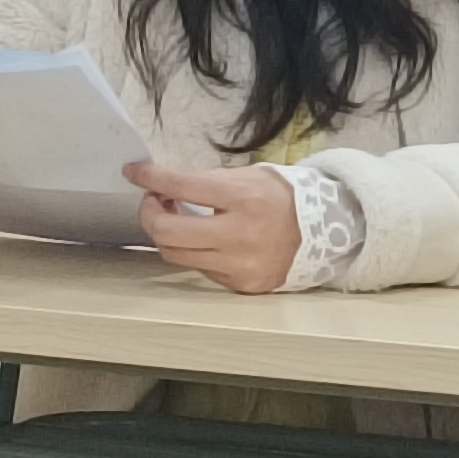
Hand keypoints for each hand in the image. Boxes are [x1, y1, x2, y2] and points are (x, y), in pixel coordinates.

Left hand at [129, 159, 299, 293]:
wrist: (325, 234)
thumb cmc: (282, 198)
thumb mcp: (251, 176)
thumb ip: (209, 181)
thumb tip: (167, 185)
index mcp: (243, 198)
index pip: (183, 186)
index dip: (150, 178)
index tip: (134, 172)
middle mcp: (238, 235)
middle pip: (167, 232)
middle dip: (149, 213)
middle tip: (155, 201)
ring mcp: (237, 265)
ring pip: (175, 254)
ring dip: (166, 234)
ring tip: (175, 218)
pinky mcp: (238, 285)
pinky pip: (199, 268)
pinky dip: (194, 251)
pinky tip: (204, 239)